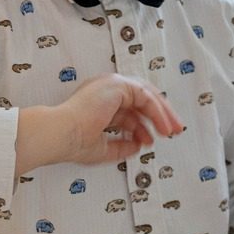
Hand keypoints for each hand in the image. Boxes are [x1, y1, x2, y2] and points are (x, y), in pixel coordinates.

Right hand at [18, 74, 181, 171]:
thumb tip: (138, 146)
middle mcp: (105, 90)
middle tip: (173, 131)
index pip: (128, 109)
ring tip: (172, 131)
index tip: (151, 141)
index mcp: (99, 101)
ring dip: (163, 113)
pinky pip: (145, 96)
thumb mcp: (103, 149)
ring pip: (147, 95)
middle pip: (141, 98)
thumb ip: (121, 146)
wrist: (60, 135)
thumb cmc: (71, 142)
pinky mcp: (117, 85)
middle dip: (160, 115)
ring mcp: (111, 85)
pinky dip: (156, 112)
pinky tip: (162, 127)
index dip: (143, 125)